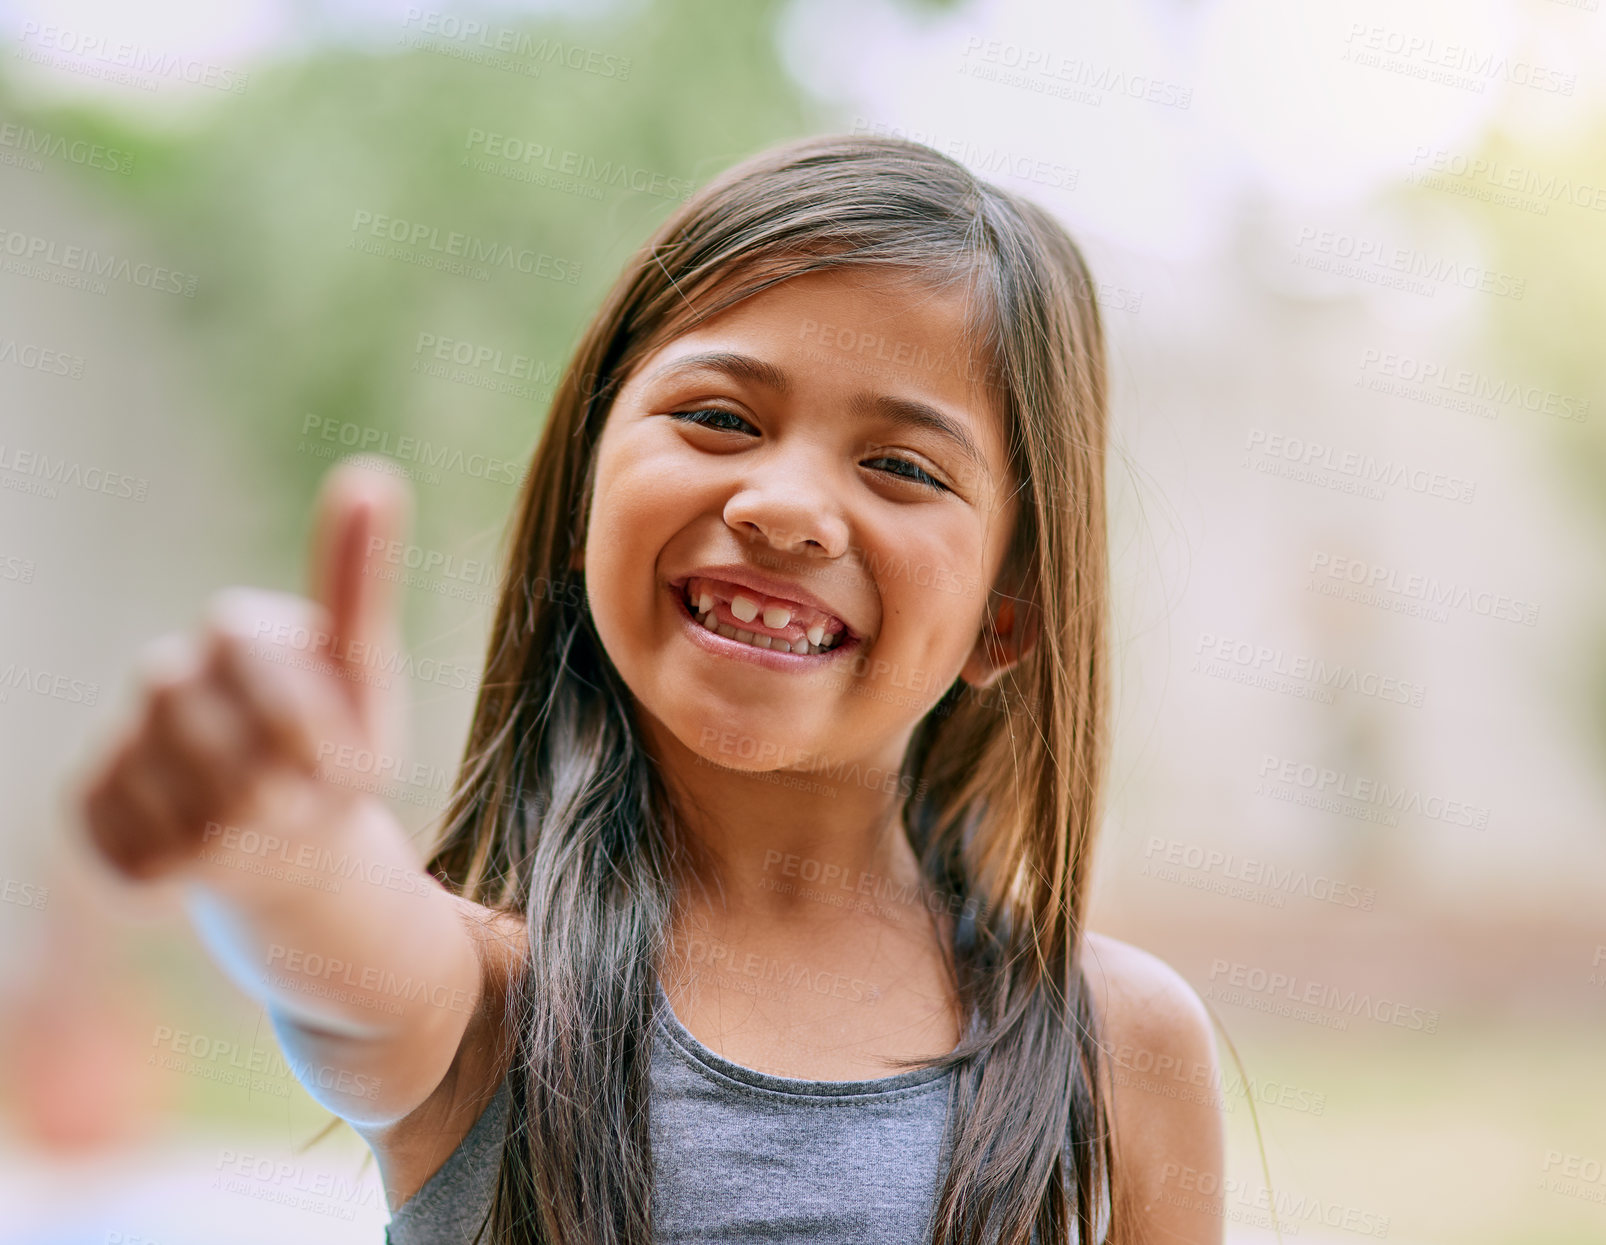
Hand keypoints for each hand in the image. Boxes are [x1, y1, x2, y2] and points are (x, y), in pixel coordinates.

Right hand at [78, 455, 413, 882]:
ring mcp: (122, 739)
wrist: (285, 841)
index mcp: (240, 632)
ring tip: (265, 830)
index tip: (339, 765)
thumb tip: (371, 472)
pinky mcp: (89, 806)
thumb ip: (359, 587)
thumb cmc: (336, 757)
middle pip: (221, 751)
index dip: (304, 728)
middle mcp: (169, 674)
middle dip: (282, 795)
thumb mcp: (367, 682)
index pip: (250, 659)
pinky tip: (207, 856)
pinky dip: (192, 875)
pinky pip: (138, 856)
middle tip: (305, 805)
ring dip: (244, 841)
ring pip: (184, 815)